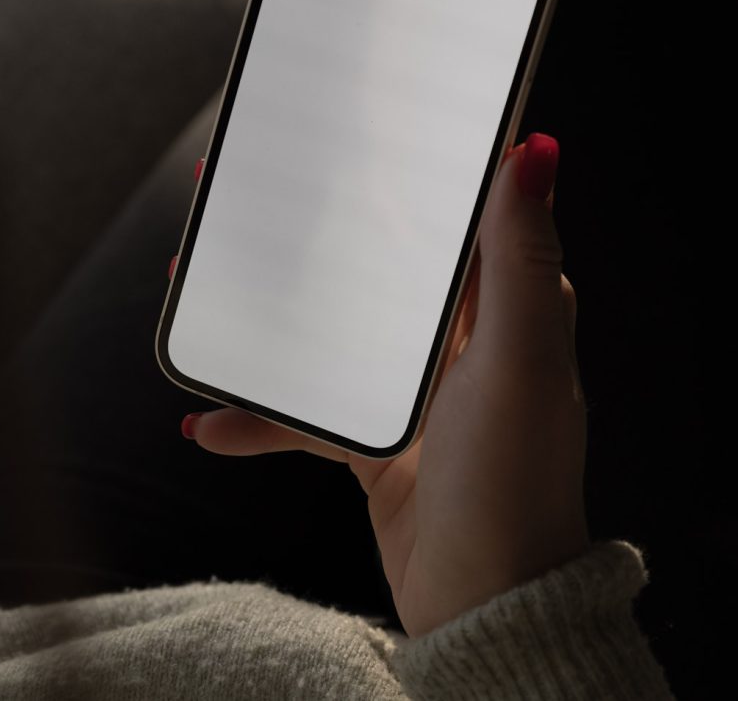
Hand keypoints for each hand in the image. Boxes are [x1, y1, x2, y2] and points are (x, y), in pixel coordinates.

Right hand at [182, 133, 587, 636]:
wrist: (487, 606)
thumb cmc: (517, 485)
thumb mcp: (520, 361)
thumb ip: (520, 258)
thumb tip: (538, 151)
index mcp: (507, 308)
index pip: (452, 216)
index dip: (401, 170)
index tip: (345, 131)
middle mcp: (464, 343)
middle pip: (375, 264)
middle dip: (310, 234)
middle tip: (242, 200)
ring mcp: (417, 394)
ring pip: (331, 331)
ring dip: (268, 317)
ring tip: (198, 292)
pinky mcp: (380, 444)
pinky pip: (309, 415)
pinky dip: (262, 417)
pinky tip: (211, 423)